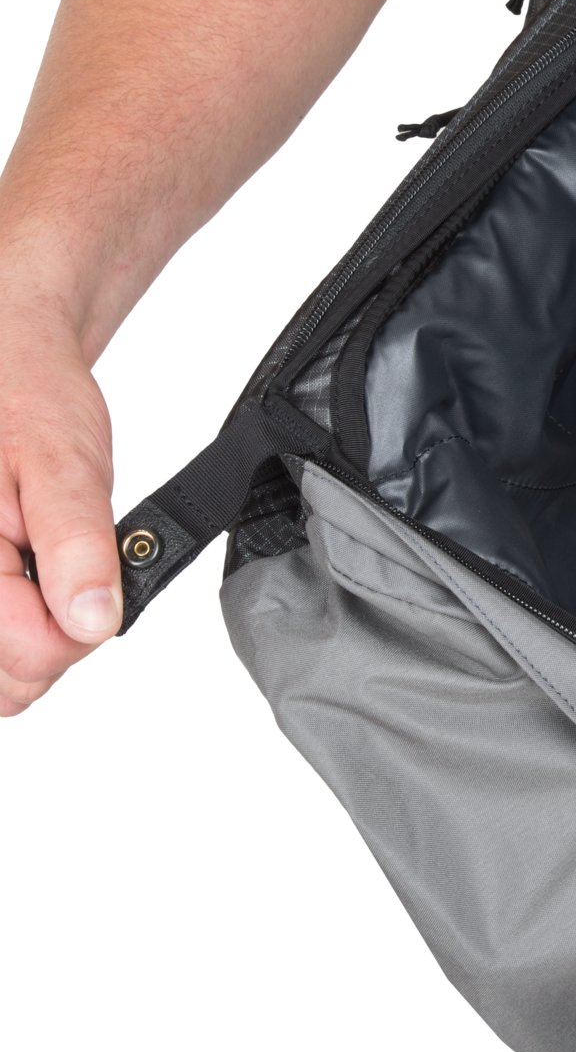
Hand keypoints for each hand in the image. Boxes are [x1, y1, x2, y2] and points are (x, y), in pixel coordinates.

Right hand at [0, 303, 120, 715]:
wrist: (6, 371)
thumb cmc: (27, 402)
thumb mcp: (66, 463)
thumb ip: (77, 544)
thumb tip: (91, 621)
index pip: (21, 656)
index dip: (75, 630)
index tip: (90, 585)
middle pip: (5, 680)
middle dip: (52, 635)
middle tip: (66, 568)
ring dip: (32, 635)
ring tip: (42, 567)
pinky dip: (15, 628)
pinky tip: (24, 581)